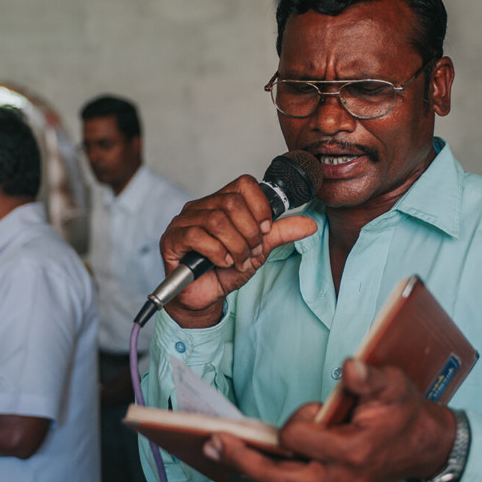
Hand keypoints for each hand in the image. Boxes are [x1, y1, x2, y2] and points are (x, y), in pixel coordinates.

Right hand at [159, 175, 316, 327]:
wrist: (204, 298)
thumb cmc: (225, 270)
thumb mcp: (259, 250)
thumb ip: (280, 234)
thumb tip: (310, 224)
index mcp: (221, 202)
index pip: (244, 184)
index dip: (260, 206)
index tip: (265, 230)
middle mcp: (201, 206)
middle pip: (232, 203)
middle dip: (249, 233)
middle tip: (252, 252)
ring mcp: (184, 220)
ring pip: (217, 220)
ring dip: (235, 245)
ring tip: (238, 260)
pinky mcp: (172, 238)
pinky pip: (198, 236)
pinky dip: (217, 252)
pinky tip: (221, 262)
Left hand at [203, 358, 455, 481]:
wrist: (421, 445)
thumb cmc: (401, 413)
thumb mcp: (392, 387)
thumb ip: (369, 378)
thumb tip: (350, 367)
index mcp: (352, 452)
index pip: (300, 439)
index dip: (299, 420)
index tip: (317, 409)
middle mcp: (338, 480)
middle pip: (279, 480)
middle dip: (244, 460)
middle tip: (213, 441)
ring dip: (246, 471)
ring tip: (216, 450)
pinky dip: (262, 478)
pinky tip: (238, 465)